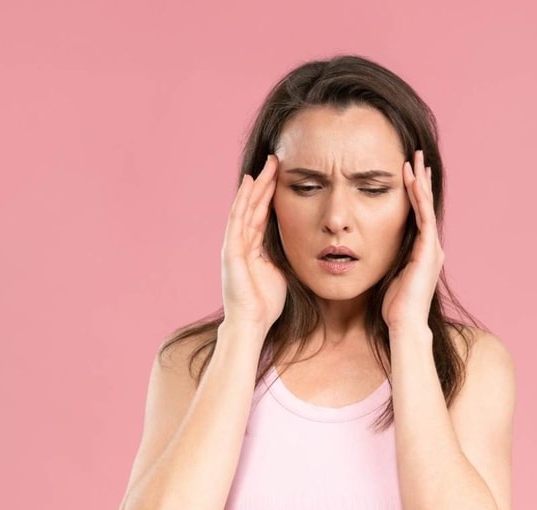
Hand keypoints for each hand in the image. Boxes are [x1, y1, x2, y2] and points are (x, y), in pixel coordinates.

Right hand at [221, 154, 286, 328]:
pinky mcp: (231, 251)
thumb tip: (306, 243)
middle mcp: (241, 242)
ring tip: (266, 166)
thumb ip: (286, 255)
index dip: (272, 193)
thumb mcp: (281, 271)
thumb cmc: (267, 303)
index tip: (283, 174)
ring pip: (246, 208)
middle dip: (264, 183)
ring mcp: (234, 245)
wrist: (252, 324)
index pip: (263, 213)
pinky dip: (243, 201)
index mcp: (254, 247)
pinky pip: (238, 220)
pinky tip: (249, 185)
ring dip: (256, 186)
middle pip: (254, 205)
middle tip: (275, 159)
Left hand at [383, 150, 443, 330]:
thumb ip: (384, 260)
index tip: (406, 172)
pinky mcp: (428, 250)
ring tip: (414, 160)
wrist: (404, 324)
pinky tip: (412, 180)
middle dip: (420, 180)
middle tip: (416, 156)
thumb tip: (367, 251)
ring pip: (425, 206)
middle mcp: (430, 246)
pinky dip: (417, 197)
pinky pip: (422, 216)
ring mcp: (431, 247)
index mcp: (421, 252)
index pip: (417, 215)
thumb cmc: (392, 307)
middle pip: (425, 205)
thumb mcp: (387, 276)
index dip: (413, 192)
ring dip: (419, 182)